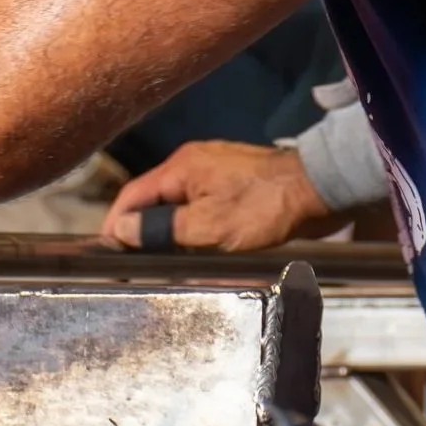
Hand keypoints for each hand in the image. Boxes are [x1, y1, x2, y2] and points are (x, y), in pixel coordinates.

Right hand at [101, 141, 330, 252]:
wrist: (318, 188)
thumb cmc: (265, 206)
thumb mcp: (208, 226)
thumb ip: (162, 228)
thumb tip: (122, 228)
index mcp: (181, 167)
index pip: (132, 195)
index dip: (116, 223)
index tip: (107, 251)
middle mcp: (194, 164)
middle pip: (154, 199)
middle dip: (142, 229)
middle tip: (134, 261)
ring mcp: (216, 172)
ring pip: (178, 204)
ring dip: (170, 230)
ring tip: (164, 259)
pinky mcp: (235, 184)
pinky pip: (202, 206)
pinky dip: (194, 225)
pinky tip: (198, 246)